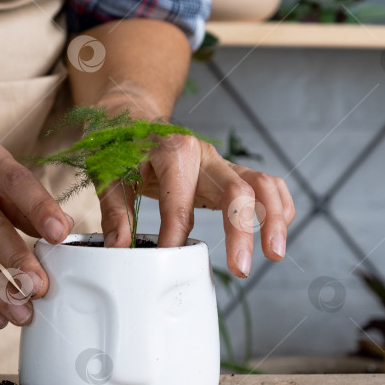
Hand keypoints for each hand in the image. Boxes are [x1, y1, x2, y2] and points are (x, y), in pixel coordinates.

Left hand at [99, 134, 295, 278]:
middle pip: (237, 190)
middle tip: (241, 268)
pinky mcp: (227, 172)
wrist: (128, 115)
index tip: (169, 263)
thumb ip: (115, 213)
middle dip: (242, 231)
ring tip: (275, 254)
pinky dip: (278, 205)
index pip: (180, 205)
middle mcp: (204, 154)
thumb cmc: (118, 145)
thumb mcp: (107, 175)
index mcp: (173, 152)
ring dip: (274, 218)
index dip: (175, 238)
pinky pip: (265, 184)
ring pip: (262, 184)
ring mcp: (220, 163)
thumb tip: (121, 249)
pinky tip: (277, 232)